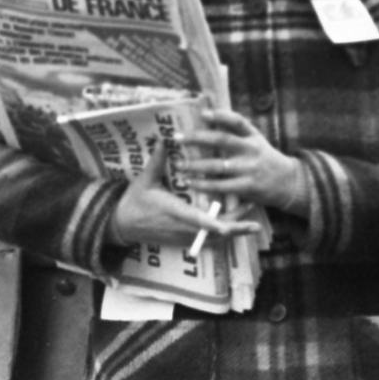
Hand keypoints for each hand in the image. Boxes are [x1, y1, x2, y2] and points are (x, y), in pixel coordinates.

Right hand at [108, 142, 257, 248]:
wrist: (122, 225)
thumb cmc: (134, 201)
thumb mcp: (144, 180)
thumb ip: (157, 161)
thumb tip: (165, 138)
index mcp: (172, 212)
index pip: (195, 220)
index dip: (212, 224)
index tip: (229, 226)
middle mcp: (181, 228)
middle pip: (212, 235)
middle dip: (235, 230)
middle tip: (256, 223)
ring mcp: (184, 237)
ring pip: (214, 240)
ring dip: (233, 233)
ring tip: (252, 222)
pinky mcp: (185, 240)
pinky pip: (208, 241)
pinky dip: (223, 235)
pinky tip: (236, 226)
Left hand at [180, 109, 309, 214]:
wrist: (288, 182)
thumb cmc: (263, 158)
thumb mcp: (255, 140)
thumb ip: (236, 132)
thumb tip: (206, 118)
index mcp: (253, 135)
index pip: (237, 121)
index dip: (220, 116)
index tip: (202, 113)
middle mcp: (251, 149)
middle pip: (222, 140)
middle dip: (197, 138)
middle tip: (177, 137)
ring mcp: (249, 168)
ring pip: (218, 166)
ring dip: (195, 165)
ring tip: (178, 164)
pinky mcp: (247, 186)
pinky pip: (221, 185)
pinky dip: (204, 185)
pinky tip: (190, 182)